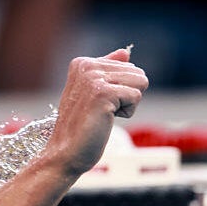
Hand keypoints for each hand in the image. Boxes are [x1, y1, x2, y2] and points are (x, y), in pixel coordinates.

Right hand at [47, 48, 149, 176]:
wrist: (66, 153)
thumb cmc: (83, 127)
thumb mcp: (95, 93)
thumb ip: (109, 70)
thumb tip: (126, 52)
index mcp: (83, 63)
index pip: (129, 66)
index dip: (122, 90)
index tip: (98, 103)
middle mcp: (87, 65)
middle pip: (138, 73)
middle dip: (128, 95)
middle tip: (103, 111)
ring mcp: (94, 78)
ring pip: (140, 82)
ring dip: (128, 104)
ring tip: (104, 114)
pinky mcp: (103, 93)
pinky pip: (136, 96)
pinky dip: (127, 113)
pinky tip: (106, 119)